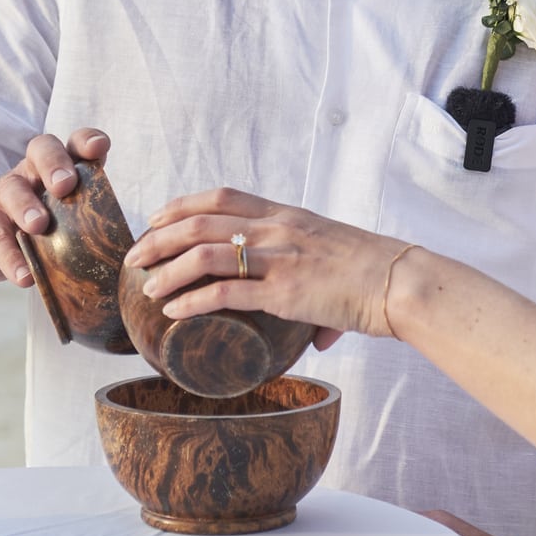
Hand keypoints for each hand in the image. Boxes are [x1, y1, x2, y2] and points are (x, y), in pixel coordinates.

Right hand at [0, 127, 110, 289]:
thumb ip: (91, 224)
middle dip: (55, 165)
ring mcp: (2, 195)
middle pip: (41, 151)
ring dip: (27, 206)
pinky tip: (23, 275)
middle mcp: (30, 173)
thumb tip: (135, 253)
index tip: (99, 148)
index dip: (86, 141)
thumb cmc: (38, 229)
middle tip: (65, 186)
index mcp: (58, 168)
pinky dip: (9, 256)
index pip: (73, 144)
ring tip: (38, 226)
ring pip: (12, 189)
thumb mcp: (66, 222)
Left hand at [127, 189, 412, 344]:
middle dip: (159, 237)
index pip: (222, 197)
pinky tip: (174, 313)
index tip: (158, 218)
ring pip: (205, 254)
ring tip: (147, 287)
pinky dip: (194, 302)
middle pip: (201, 222)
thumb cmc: (373, 274)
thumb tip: (320, 339)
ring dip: (168, 270)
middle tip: (136, 256)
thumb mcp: (335, 260)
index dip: (183, 204)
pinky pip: (226, 293)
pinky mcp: (285, 292)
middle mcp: (277, 230)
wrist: (400, 282)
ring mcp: (280, 259)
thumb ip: (318, 291)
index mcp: (286, 215)